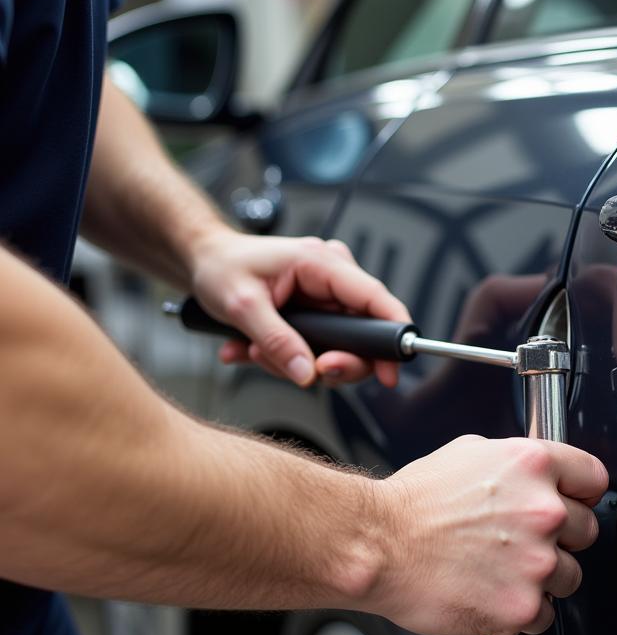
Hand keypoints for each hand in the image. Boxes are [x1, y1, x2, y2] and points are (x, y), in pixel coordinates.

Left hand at [190, 229, 409, 386]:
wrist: (205, 261)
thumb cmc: (221, 267)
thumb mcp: (242, 305)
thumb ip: (277, 341)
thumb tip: (307, 373)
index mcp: (321, 263)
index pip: (374, 298)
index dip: (392, 335)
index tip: (391, 370)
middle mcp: (331, 278)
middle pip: (362, 333)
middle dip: (331, 360)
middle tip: (309, 372)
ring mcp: (325, 297)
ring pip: (337, 346)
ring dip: (297, 360)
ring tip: (257, 351)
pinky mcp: (316, 313)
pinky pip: (318, 345)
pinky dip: (288, 356)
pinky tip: (256, 349)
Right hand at [369, 436, 607, 634]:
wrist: (378, 545)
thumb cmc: (414, 503)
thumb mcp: (470, 454)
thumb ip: (515, 465)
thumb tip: (534, 476)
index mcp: (534, 465)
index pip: (594, 477)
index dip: (581, 493)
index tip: (574, 503)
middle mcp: (544, 510)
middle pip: (587, 530)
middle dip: (559, 538)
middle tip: (519, 542)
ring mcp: (538, 560)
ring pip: (570, 577)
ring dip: (543, 579)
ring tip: (499, 571)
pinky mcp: (523, 605)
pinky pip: (543, 615)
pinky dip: (521, 612)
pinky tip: (489, 594)